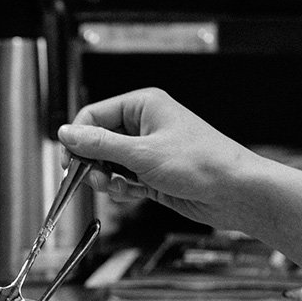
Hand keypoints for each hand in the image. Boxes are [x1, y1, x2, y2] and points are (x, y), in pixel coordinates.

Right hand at [58, 87, 258, 228]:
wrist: (234, 192)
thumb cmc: (203, 163)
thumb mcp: (142, 153)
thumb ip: (100, 145)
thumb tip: (68, 134)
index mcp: (143, 106)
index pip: (94, 116)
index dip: (78, 139)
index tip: (70, 161)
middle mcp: (144, 126)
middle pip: (98, 142)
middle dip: (92, 163)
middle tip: (92, 178)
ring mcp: (148, 152)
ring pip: (108, 164)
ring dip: (107, 179)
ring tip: (118, 187)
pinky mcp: (152, 175)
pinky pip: (122, 181)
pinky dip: (121, 190)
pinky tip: (131, 194)